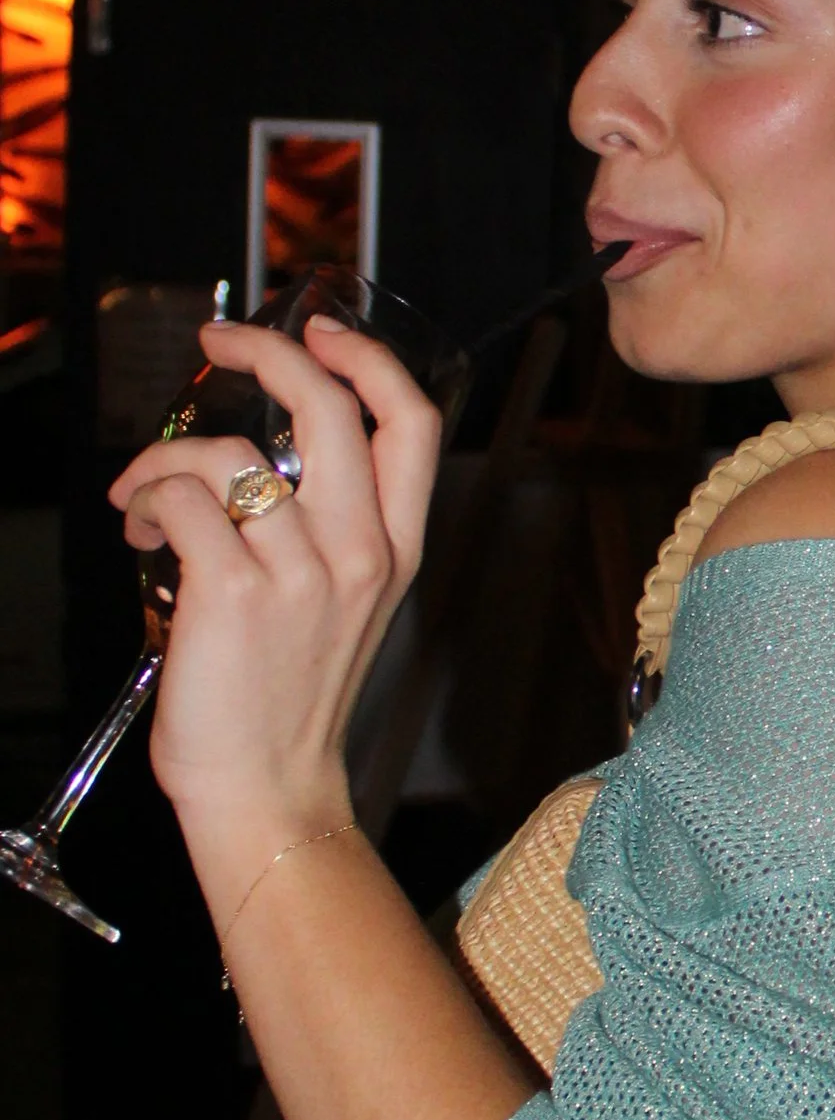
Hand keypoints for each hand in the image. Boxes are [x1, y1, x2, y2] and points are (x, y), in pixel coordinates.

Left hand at [109, 316, 441, 852]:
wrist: (268, 788)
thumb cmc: (290, 698)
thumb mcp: (345, 603)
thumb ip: (328, 529)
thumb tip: (258, 454)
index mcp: (395, 549)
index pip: (411, 422)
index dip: (368, 358)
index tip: (321, 330)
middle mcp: (359, 552)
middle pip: (327, 405)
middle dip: (266, 352)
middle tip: (221, 346)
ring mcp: (300, 572)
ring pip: (230, 453)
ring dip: (166, 457)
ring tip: (143, 492)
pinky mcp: (234, 592)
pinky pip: (182, 500)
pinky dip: (146, 500)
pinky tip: (138, 529)